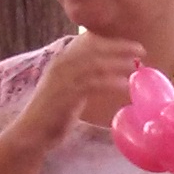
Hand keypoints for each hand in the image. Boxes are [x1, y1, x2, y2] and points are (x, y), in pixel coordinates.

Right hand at [16, 30, 147, 138]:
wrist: (32, 133)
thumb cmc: (53, 113)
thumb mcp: (69, 89)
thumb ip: (84, 78)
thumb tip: (107, 72)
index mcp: (62, 60)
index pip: (89, 42)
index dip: (111, 41)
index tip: (130, 44)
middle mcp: (61, 64)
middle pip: (95, 48)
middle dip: (120, 47)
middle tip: (141, 50)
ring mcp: (63, 78)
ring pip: (96, 64)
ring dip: (119, 63)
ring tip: (137, 67)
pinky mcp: (66, 95)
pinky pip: (93, 84)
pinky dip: (112, 82)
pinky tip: (125, 85)